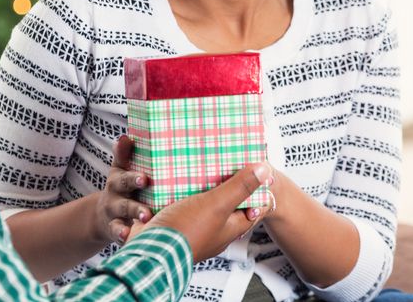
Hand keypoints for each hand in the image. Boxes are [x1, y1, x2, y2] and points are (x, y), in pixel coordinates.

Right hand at [94, 136, 151, 243]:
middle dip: (134, 184)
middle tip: (146, 183)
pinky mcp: (114, 227)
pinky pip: (117, 231)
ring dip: (136, 212)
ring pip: (124, 211)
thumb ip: (123, 155)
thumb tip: (125, 136)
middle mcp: (115, 193)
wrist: (101, 216)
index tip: (144, 176)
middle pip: (124, 186)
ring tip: (147, 217)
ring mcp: (114, 211)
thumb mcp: (119, 170)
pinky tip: (128, 236)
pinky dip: (122, 234)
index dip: (131, 171)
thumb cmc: (120, 188)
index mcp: (119, 178)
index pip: (124, 171)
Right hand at [130, 162, 273, 261]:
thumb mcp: (217, 205)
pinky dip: (180, 189)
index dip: (256, 190)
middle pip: (226, 203)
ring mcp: (191, 225)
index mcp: (228, 228)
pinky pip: (180, 201)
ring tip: (202, 162)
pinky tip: (176, 174)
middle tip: (228, 161)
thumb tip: (265, 171)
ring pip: (201, 201)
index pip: (252, 208)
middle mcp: (211, 229)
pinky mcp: (172, 221)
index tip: (256, 169)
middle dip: (227, 183)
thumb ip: (239, 188)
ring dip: (201, 185)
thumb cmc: (185, 233)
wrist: (148, 251)